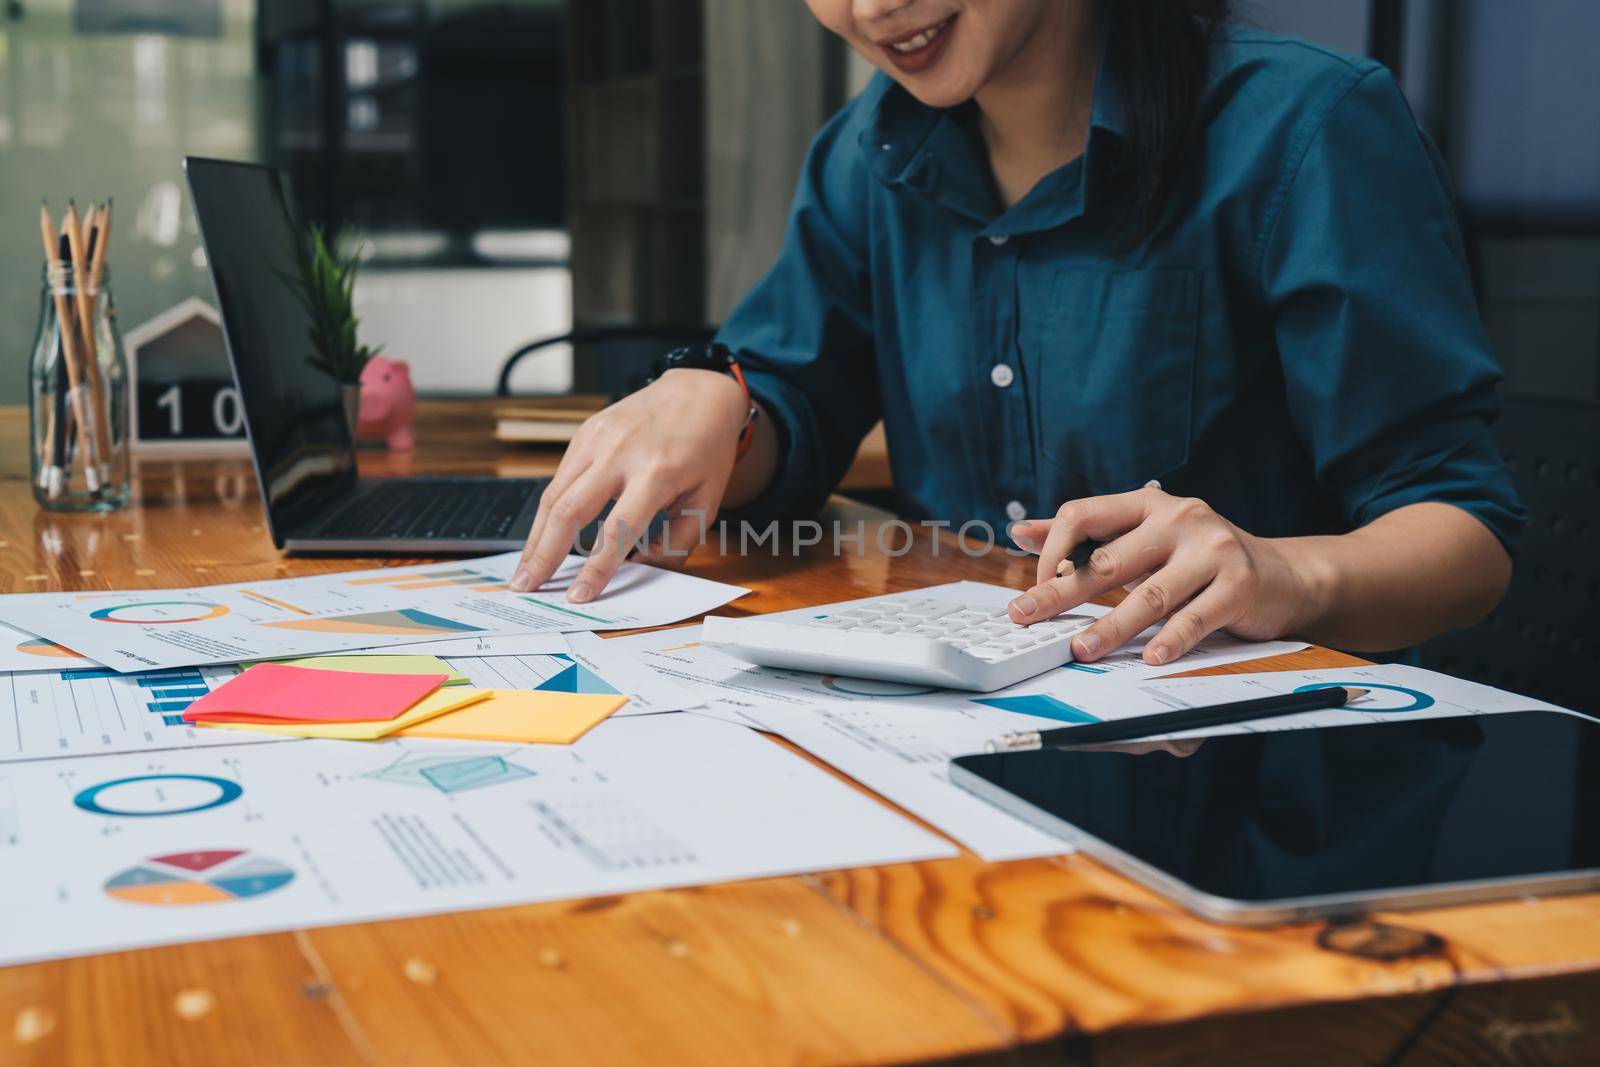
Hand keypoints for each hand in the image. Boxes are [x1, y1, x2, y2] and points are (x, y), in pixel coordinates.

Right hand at [509, 369, 752, 601]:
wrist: (699, 392)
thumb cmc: (706, 450)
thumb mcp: (706, 500)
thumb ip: (676, 542)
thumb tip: (638, 571)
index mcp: (657, 473)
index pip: (617, 531)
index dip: (594, 569)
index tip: (578, 597)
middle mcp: (621, 453)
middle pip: (569, 511)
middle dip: (543, 555)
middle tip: (526, 587)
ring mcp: (597, 438)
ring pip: (554, 494)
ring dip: (535, 537)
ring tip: (524, 569)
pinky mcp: (585, 432)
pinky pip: (560, 478)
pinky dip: (548, 511)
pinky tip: (541, 536)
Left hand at [1006, 487, 1320, 665]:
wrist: (1282, 574)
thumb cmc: (1197, 558)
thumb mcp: (1142, 535)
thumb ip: (1084, 534)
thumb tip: (1018, 530)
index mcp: (1147, 503)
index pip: (1082, 514)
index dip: (1050, 550)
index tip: (1033, 586)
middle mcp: (1178, 517)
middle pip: (1107, 559)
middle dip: (1061, 592)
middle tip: (1027, 617)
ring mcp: (1211, 549)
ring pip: (1148, 593)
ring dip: (1111, 626)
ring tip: (1082, 649)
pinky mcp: (1239, 583)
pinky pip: (1196, 616)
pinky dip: (1171, 639)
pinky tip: (1151, 657)